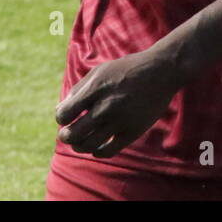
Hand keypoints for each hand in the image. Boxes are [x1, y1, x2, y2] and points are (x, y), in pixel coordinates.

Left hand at [55, 48, 183, 157]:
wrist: (160, 72)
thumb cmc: (125, 70)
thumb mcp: (99, 71)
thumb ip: (79, 89)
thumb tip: (61, 110)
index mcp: (95, 89)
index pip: (65, 113)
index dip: (61, 118)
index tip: (65, 118)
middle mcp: (106, 106)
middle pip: (74, 133)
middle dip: (66, 136)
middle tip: (67, 135)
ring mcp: (120, 120)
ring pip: (89, 145)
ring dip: (79, 146)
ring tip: (79, 143)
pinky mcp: (132, 132)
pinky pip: (108, 151)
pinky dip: (97, 152)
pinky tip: (96, 146)